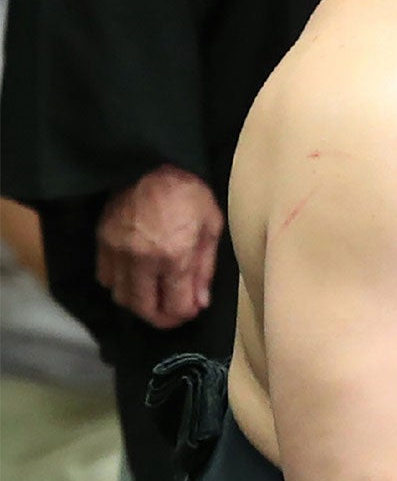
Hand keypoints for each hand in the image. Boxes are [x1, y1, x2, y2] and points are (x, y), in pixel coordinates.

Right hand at [96, 166, 222, 327]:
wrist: (149, 163)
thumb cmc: (188, 192)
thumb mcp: (210, 226)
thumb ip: (205, 268)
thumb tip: (200, 302)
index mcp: (175, 256)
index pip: (175, 305)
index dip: (184, 314)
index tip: (191, 309)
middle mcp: (142, 261)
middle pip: (144, 309)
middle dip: (161, 318)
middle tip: (172, 312)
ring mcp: (118, 253)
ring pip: (122, 297)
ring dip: (140, 303)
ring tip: (156, 294)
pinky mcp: (102, 244)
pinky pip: (106, 278)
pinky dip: (120, 284)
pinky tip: (136, 276)